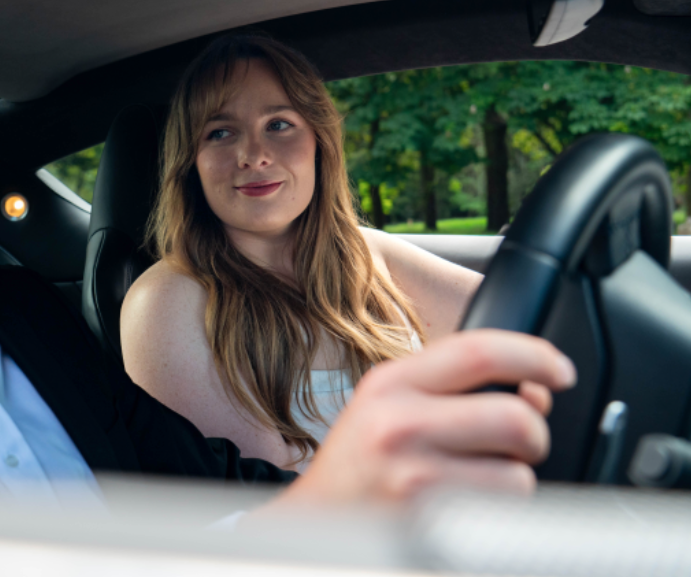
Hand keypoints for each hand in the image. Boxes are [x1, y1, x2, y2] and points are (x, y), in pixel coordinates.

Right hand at [263, 330, 576, 507]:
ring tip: (474, 482)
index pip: (479, 351)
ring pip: (518, 475)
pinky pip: (501, 516)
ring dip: (512, 483)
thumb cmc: (360, 464)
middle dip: (534, 434)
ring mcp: (414, 477)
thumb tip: (536, 391)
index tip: (559, 371)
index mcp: (391, 383)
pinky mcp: (428, 523)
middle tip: (517, 443)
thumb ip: (454, 388)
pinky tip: (464, 509)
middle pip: (515, 417)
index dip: (534, 356)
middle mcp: (398, 424)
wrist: (315, 521)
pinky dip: (498, 515)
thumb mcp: (389, 404)